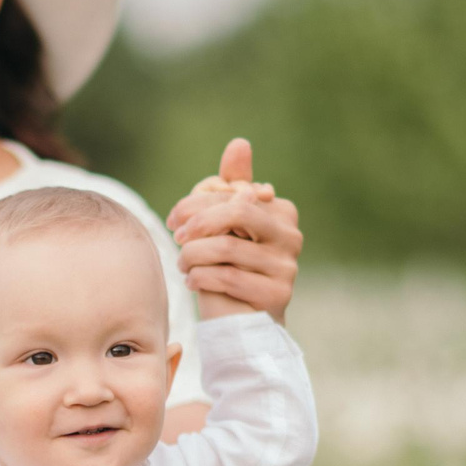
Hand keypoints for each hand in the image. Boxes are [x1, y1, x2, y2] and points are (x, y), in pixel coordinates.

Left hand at [166, 138, 300, 321]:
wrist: (240, 322)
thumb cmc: (227, 267)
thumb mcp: (223, 225)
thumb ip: (228, 185)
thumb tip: (240, 143)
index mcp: (281, 211)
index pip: (235, 193)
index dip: (197, 203)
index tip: (173, 220)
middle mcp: (291, 236)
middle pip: (237, 212)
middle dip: (197, 223)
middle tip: (176, 237)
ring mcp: (288, 267)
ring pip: (227, 248)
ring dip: (192, 255)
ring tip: (183, 263)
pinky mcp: (277, 295)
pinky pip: (228, 277)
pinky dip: (200, 277)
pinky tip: (192, 281)